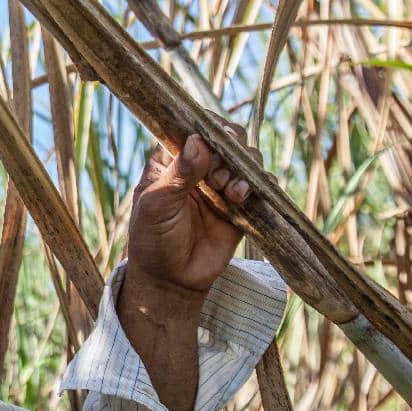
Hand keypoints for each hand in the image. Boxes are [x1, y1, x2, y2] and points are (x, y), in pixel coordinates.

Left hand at [125, 118, 258, 296]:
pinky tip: (242, 198)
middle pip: (224, 138)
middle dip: (230, 149)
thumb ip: (178, 175)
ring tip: (231, 191)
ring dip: (244, 168)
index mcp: (170, 161)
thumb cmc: (153, 240)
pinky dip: (258, 185)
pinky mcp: (239, 206)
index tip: (215, 140)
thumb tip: (198, 140)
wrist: (171, 281)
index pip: (191, 129)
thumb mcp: (156, 206)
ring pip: (244, 158)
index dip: (206, 129)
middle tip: (220, 174)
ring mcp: (219, 185)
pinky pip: (259, 185)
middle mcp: (196, 168)